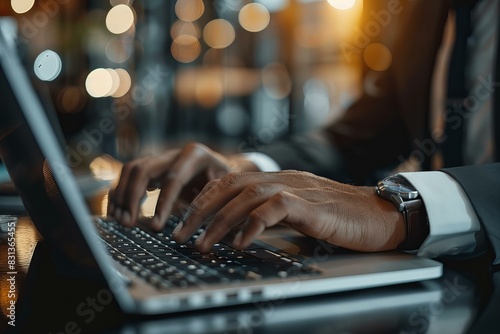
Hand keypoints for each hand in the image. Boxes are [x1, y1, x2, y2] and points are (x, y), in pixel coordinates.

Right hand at [107, 142, 258, 229]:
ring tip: (120, 221)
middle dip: (132, 198)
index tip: (156, 228)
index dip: (162, 204)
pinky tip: (117, 214)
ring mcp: (161, 158)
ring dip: (122, 195)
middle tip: (129, 224)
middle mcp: (174, 153)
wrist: (226, 169)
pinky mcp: (152, 167)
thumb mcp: (229, 188)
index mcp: (195, 155)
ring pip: (132, 169)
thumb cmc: (229, 182)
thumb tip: (208, 222)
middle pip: (143, 170)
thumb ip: (216, 199)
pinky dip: (120, 193)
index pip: (172, 179)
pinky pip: (129, 176)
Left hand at [172, 171, 405, 252]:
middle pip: (229, 186)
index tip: (182, 219)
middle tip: (179, 234)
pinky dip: (252, 226)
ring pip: (245, 197)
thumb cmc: (338, 216)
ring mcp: (295, 189)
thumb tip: (238, 231)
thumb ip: (270, 214)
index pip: (229, 181)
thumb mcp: (297, 211)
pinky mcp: (309, 205)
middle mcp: (280, 179)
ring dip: (218, 222)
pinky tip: (239, 243)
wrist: (378, 213)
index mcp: (275, 180)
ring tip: (201, 244)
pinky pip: (272, 210)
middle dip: (199, 210)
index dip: (202, 198)